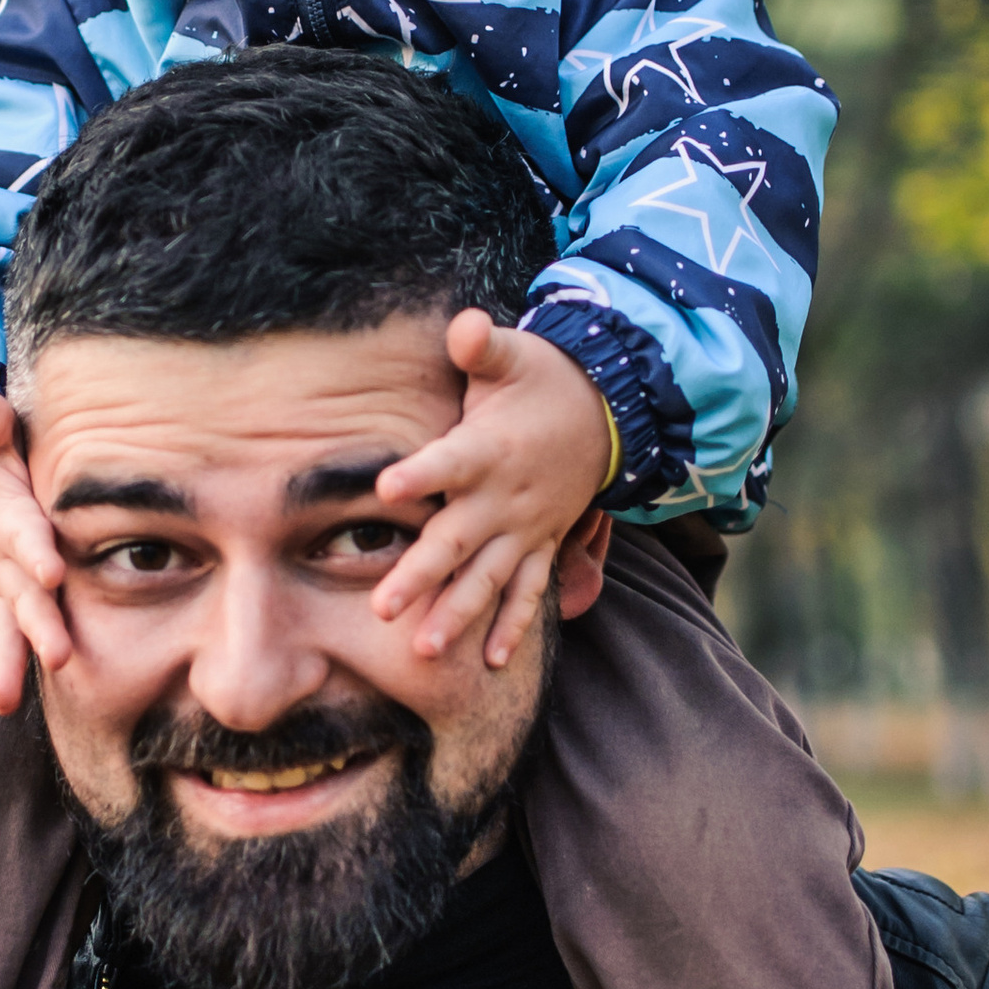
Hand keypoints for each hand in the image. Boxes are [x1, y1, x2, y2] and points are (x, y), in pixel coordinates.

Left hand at [370, 311, 615, 665]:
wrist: (606, 415)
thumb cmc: (543, 381)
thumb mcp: (515, 355)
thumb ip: (483, 345)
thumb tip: (464, 325)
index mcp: (488, 449)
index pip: (449, 461)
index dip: (420, 473)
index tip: (385, 486)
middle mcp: (505, 498)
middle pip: (457, 541)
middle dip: (421, 576)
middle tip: (382, 609)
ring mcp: (524, 529)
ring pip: (489, 580)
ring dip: (458, 616)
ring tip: (425, 651)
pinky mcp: (540, 546)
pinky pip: (529, 592)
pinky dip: (513, 627)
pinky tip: (490, 663)